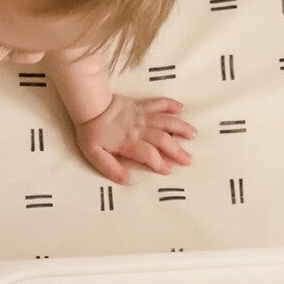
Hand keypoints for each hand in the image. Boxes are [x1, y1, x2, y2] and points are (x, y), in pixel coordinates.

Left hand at [74, 95, 195, 183]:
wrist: (89, 106)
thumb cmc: (92, 133)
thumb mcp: (94, 155)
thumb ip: (110, 168)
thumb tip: (127, 180)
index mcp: (129, 143)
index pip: (148, 154)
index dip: (159, 163)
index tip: (169, 170)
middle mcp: (139, 129)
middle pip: (161, 139)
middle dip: (176, 150)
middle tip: (188, 160)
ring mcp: (142, 116)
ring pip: (165, 121)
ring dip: (180, 127)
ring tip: (193, 134)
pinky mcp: (141, 106)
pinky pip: (158, 103)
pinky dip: (170, 104)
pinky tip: (181, 108)